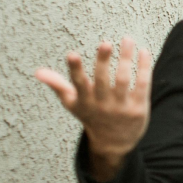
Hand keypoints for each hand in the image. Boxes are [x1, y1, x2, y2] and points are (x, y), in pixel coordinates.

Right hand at [35, 37, 152, 181]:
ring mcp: (121, 107)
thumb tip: (38, 72)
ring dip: (126, 58)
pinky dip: (144, 67)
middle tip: (105, 42)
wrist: (115, 143)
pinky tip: (144, 52)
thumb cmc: (91, 116)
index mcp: (84, 101)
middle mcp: (102, 104)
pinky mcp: (139, 107)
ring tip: (127, 39)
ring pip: (123, 79)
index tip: (72, 53)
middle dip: (103, 61)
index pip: (78, 83)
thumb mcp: (72, 104)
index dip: (75, 69)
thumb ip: (57, 86)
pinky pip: (142, 84)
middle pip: (102, 80)